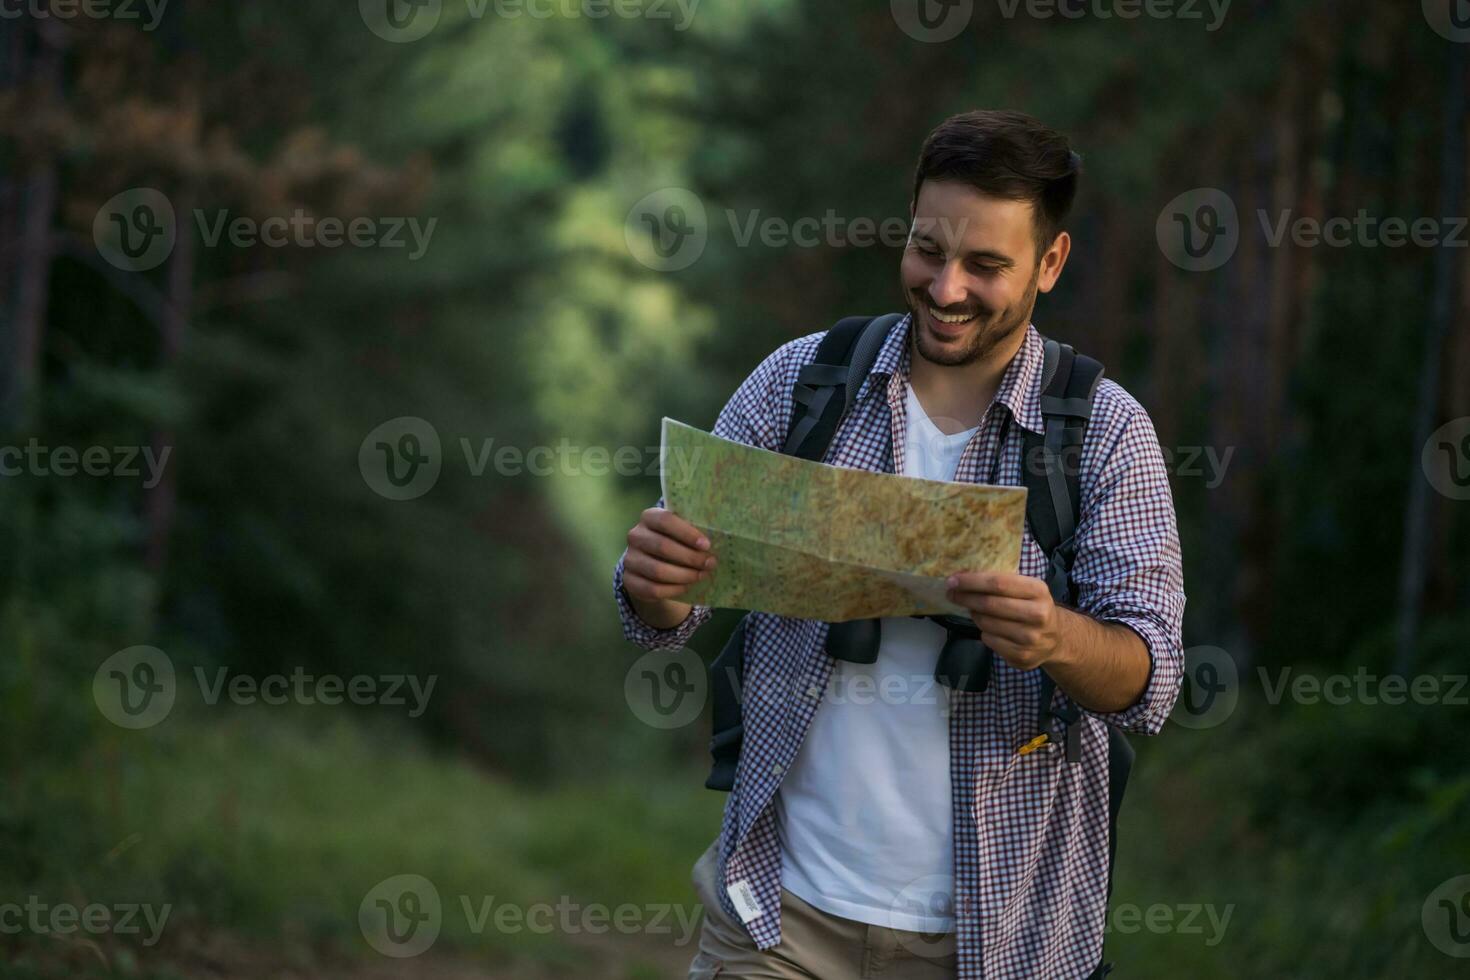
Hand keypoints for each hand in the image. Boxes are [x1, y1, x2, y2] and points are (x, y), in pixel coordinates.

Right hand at [621, 507, 715, 626]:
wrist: (651, 564)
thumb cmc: (674, 542)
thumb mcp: (681, 532)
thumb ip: (693, 531)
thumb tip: (718, 538)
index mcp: (649, 517)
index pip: (666, 520)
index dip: (687, 533)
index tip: (706, 545)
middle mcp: (635, 536)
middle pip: (663, 547)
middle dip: (690, 557)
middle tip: (709, 563)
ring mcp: (629, 559)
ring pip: (658, 570)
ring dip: (684, 575)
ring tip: (700, 575)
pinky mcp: (629, 580)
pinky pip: (653, 589)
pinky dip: (673, 589)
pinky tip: (687, 586)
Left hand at [945, 571, 1063, 670]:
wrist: (1056, 639)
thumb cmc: (1033, 607)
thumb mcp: (1027, 589)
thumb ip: (1002, 582)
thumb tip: (962, 577)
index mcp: (1038, 591)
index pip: (998, 583)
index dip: (971, 581)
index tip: (953, 580)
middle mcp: (1037, 614)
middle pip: (990, 604)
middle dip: (966, 597)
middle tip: (951, 593)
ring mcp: (1030, 638)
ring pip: (987, 623)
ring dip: (974, 615)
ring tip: (973, 610)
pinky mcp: (1022, 656)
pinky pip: (989, 640)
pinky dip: (984, 632)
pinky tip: (989, 628)